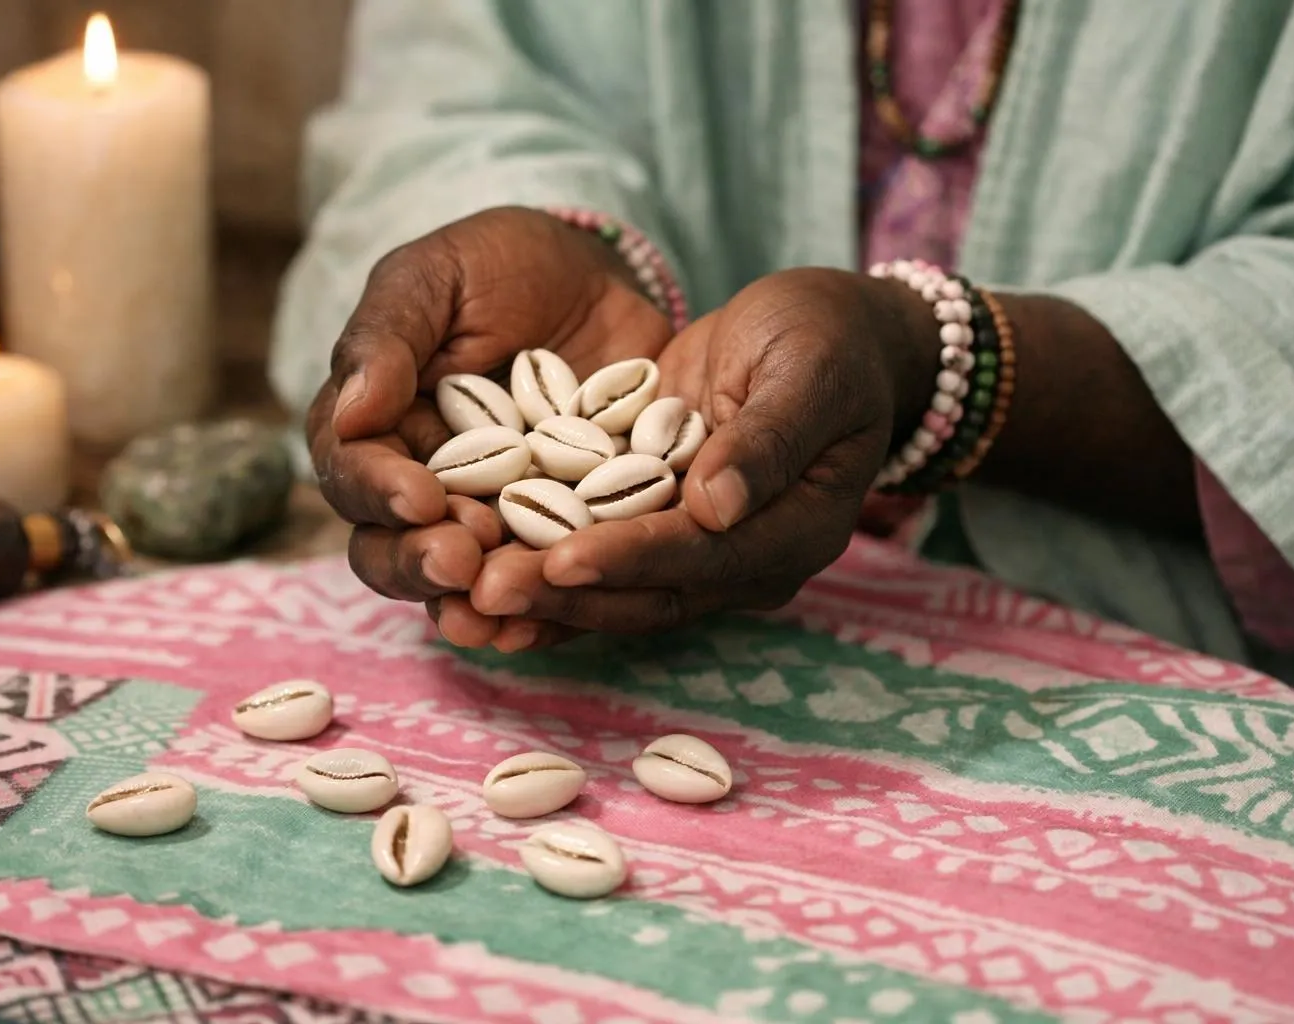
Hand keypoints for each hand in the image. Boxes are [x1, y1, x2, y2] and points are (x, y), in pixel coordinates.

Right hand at [307, 206, 673, 644]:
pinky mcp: (558, 536)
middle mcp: (422, 485)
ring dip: (473, 601)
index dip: (379, 491)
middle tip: (460, 559)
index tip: (419, 498)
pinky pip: (540, 586)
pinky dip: (541, 610)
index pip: (354, 471)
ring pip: (460, 582)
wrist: (602, 278)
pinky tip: (548, 621)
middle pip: (393, 547)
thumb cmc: (504, 266)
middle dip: (420, 560)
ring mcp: (490, 518)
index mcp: (377, 426)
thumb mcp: (439, 276)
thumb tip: (349, 412)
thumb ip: (389, 336)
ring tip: (498, 607)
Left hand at [465, 267, 938, 649]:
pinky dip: (542, 561)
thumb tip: (715, 507)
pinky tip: (476, 560)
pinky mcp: (658, 520)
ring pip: (614, 586)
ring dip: (542, 591)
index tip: (562, 560)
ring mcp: (699, 546)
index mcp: (794, 531)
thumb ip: (770, 438)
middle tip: (482, 591)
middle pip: (647, 591)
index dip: (631, 560)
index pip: (703, 557)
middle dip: (565, 594)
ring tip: (461, 590)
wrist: (831, 337)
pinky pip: (598, 552)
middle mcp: (744, 558)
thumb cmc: (831, 341)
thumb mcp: (812, 370)